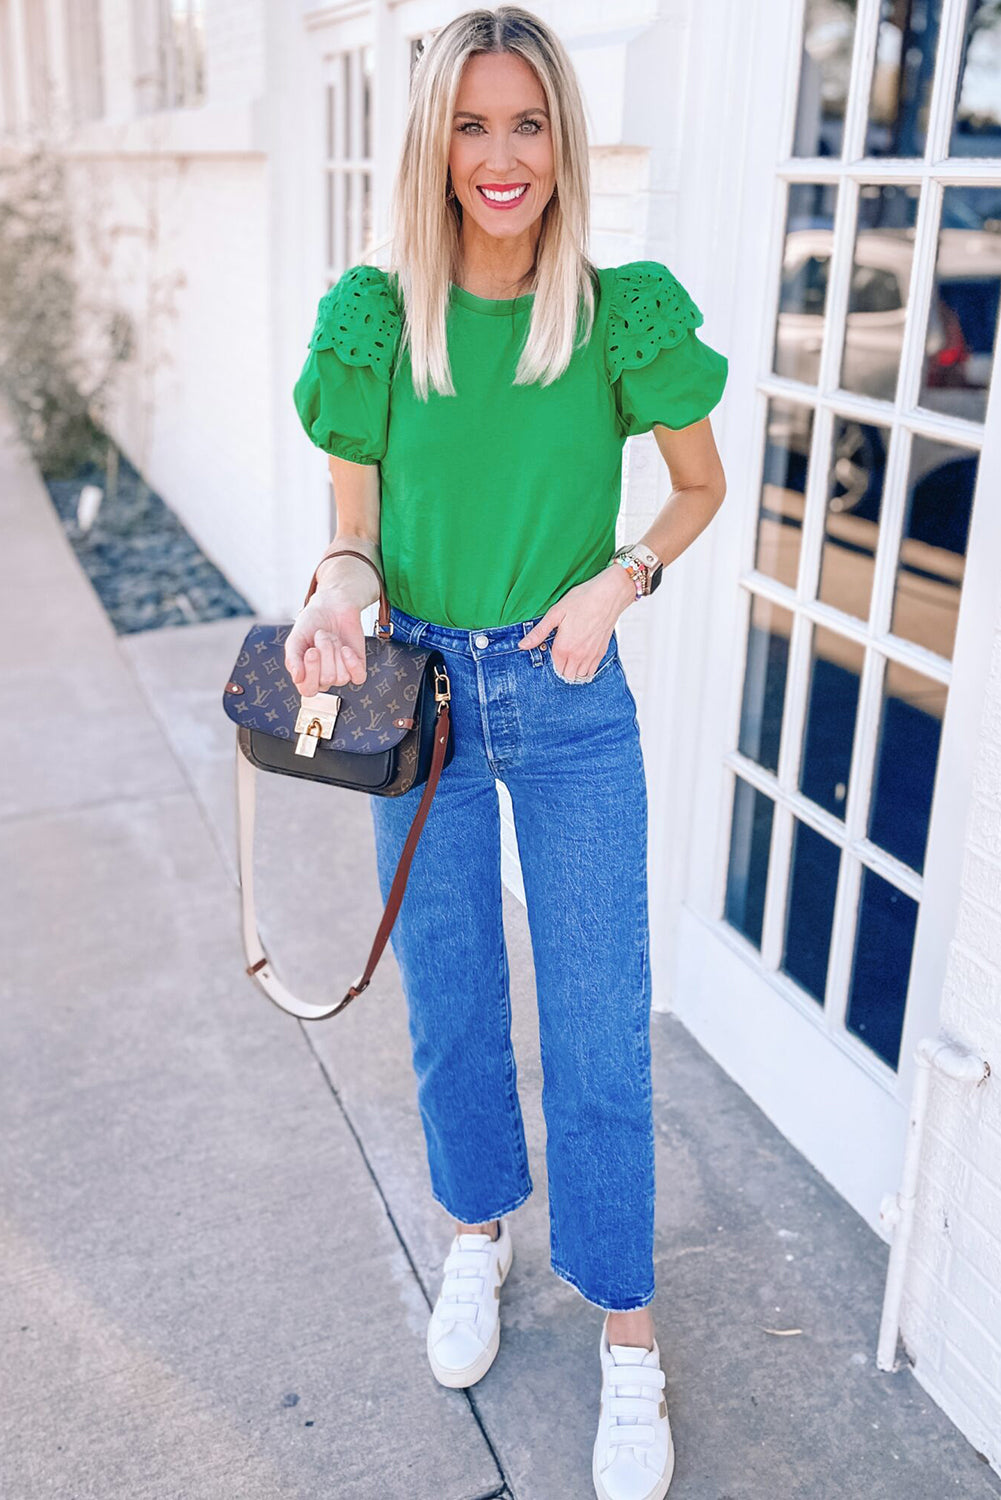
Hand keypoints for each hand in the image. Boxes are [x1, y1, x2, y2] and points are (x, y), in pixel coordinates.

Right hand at [285, 555, 378, 693]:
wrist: (332, 606)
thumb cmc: (311, 623)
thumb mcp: (295, 638)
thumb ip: (292, 658)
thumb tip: (297, 678)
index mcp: (306, 675)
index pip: (308, 690)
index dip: (311, 672)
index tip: (311, 651)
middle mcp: (323, 678)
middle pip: (327, 679)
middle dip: (325, 652)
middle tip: (322, 636)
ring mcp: (341, 673)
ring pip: (341, 676)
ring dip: (336, 651)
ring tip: (332, 637)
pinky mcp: (357, 667)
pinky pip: (358, 677)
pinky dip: (352, 663)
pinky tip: (346, 650)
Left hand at [518, 563, 635, 678]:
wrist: (609, 595)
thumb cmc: (582, 600)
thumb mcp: (555, 613)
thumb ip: (538, 632)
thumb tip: (522, 645)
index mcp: (564, 647)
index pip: (554, 668)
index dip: (551, 661)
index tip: (551, 650)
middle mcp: (578, 655)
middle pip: (566, 675)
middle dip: (561, 668)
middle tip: (559, 655)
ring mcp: (591, 655)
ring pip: (579, 676)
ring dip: (573, 670)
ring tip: (570, 657)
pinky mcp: (601, 652)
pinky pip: (591, 671)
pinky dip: (585, 669)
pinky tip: (581, 658)